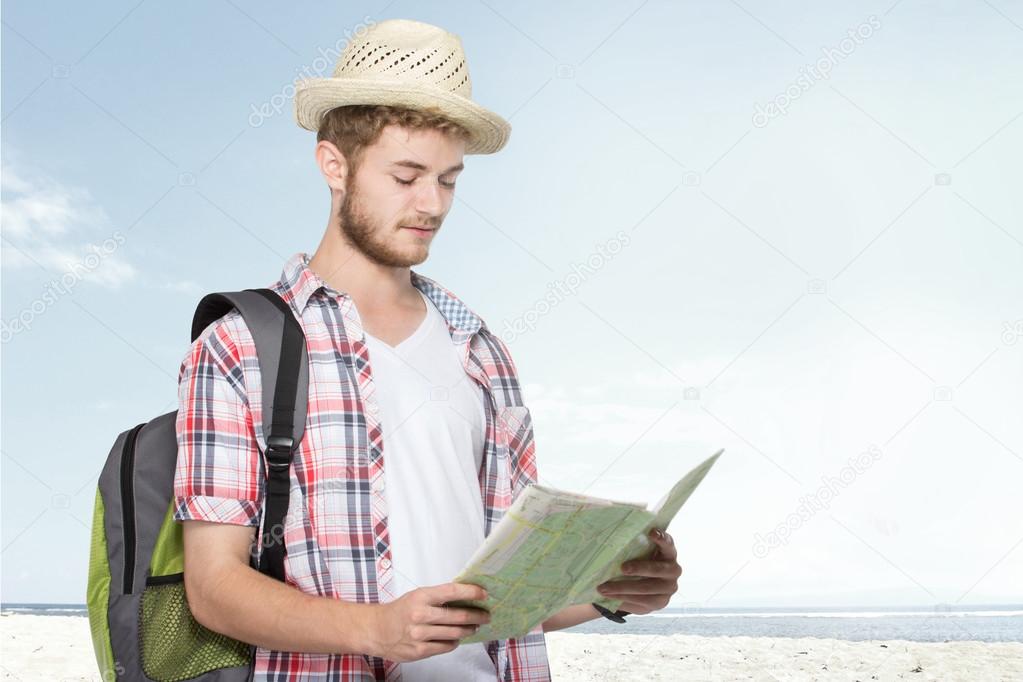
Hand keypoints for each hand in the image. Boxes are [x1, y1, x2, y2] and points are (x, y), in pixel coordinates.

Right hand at [365, 583, 490, 661]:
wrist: (376, 630)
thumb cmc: (400, 611)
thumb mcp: (417, 596)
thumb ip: (438, 597)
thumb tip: (466, 598)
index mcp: (421, 597)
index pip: (452, 591)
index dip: (471, 592)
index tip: (484, 594)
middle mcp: (420, 615)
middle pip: (457, 616)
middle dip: (476, 615)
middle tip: (486, 615)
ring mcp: (420, 634)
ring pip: (454, 633)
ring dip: (468, 629)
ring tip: (474, 627)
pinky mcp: (419, 651)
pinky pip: (446, 647)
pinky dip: (454, 642)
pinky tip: (457, 638)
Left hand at [595, 528, 680, 614]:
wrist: (642, 589)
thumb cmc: (638, 563)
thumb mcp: (638, 553)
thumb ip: (633, 546)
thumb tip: (608, 538)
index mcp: (668, 553)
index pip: (668, 543)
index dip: (661, 538)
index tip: (651, 532)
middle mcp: (672, 570)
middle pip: (657, 569)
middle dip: (639, 568)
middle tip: (622, 568)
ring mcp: (668, 588)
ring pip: (646, 589)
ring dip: (623, 588)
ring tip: (604, 587)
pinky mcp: (660, 603)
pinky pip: (641, 602)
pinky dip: (624, 599)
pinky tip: (610, 596)